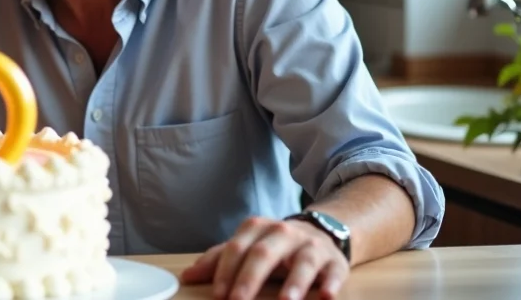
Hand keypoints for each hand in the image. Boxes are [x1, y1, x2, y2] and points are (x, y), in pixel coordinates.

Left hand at [180, 216, 348, 299]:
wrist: (320, 233)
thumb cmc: (275, 245)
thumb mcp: (247, 246)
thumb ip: (218, 260)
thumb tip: (186, 276)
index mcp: (257, 228)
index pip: (237, 248)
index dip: (226, 271)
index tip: (218, 294)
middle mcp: (284, 233)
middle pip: (264, 253)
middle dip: (250, 278)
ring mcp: (311, 246)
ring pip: (302, 262)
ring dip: (294, 283)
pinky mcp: (334, 261)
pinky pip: (333, 271)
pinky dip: (330, 283)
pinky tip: (326, 296)